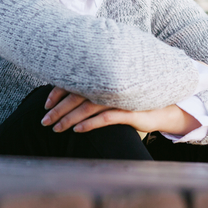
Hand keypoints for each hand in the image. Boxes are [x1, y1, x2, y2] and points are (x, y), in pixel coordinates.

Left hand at [42, 87, 200, 135]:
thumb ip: (94, 90)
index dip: (57, 92)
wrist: (163, 106)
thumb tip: (70, 95)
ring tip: (56, 129)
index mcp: (101, 78)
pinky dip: (89, 123)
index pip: (74, 82)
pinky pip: (105, 117)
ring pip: (87, 107)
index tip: (44, 103)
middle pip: (76, 95)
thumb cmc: (133, 99)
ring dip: (69, 118)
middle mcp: (107, 85)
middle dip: (58, 108)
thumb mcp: (112, 93)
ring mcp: (118, 98)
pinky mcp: (128, 110)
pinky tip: (77, 129)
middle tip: (43, 120)